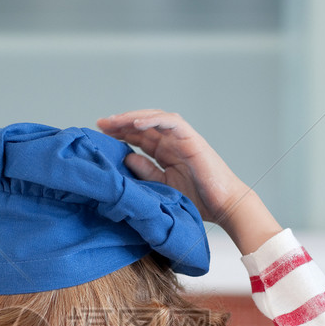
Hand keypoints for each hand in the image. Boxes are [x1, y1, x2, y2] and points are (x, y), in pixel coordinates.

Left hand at [97, 109, 280, 253]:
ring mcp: (183, 139)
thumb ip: (146, 172)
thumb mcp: (163, 187)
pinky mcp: (192, 139)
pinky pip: (171, 123)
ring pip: (154, 119)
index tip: (99, 135)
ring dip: (133, 118)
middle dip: (120, 122)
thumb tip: (127, 157)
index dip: (119, 133)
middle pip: (143, 125)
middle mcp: (173, 142)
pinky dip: (153, 120)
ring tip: (114, 121)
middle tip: (100, 123)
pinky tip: (135, 124)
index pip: (139, 137)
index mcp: (166, 152)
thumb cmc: (199, 200)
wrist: (224, 207)